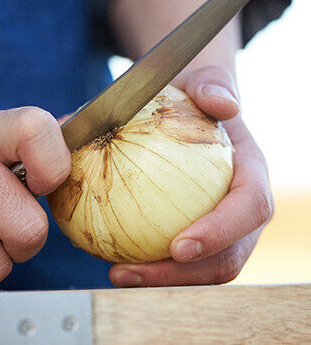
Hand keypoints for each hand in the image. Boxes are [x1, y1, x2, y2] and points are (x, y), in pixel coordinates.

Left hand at [110, 66, 272, 285]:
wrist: (188, 114)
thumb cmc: (191, 98)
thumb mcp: (199, 82)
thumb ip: (212, 85)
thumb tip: (223, 104)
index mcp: (251, 175)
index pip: (250, 210)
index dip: (221, 233)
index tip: (179, 247)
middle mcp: (240, 210)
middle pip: (226, 258)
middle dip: (182, 275)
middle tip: (128, 272)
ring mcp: (219, 229)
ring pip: (198, 269)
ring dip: (158, 278)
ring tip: (114, 272)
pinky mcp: (191, 234)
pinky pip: (170, 258)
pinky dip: (145, 264)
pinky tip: (109, 257)